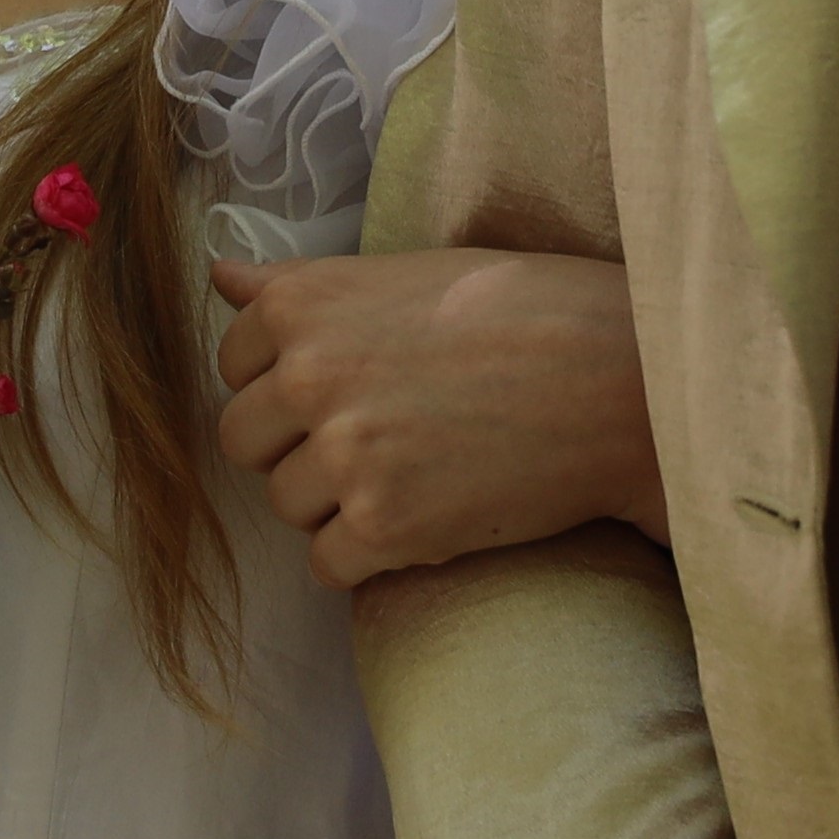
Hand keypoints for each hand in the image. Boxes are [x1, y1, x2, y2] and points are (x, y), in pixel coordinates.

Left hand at [210, 248, 662, 581]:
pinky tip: (426, 516)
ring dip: (337, 502)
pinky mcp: (382, 525)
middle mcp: (305, 376)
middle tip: (379, 438)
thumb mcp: (405, 274)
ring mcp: (341, 455)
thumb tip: (217, 276)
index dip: (289, 384)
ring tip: (417, 471)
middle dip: (297, 448)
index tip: (351, 386)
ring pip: (287, 505)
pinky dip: (368, 554)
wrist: (621, 377)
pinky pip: (328, 563)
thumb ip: (303, 287)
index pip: (234, 366)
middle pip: (244, 442)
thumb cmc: (525, 311)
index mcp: (302, 305)